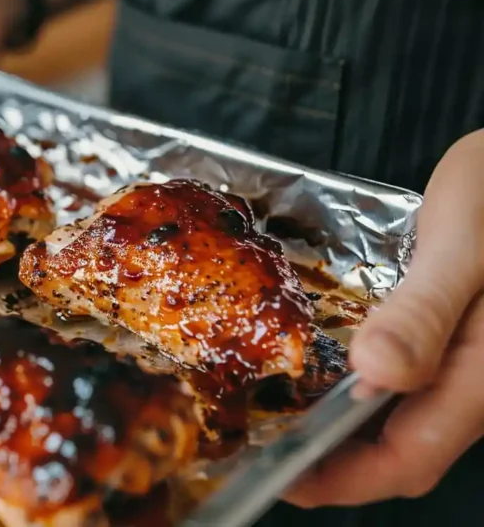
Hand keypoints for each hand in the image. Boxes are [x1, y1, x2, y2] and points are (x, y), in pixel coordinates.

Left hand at [287, 129, 483, 506]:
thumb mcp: (463, 245)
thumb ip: (423, 312)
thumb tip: (374, 374)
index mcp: (483, 375)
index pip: (408, 459)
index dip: (341, 479)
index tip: (280, 477)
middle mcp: (477, 382)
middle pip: (402, 451)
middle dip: (332, 464)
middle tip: (263, 449)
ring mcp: (469, 363)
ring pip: (404, 420)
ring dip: (345, 431)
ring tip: (281, 418)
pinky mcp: (458, 340)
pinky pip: (408, 382)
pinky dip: (362, 391)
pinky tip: (324, 372)